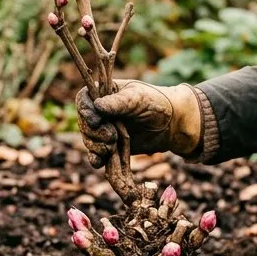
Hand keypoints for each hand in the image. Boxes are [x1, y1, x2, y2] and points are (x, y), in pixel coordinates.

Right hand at [76, 80, 201, 166]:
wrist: (173, 124)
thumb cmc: (156, 103)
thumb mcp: (137, 98)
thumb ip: (117, 103)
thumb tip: (97, 106)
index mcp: (104, 93)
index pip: (83, 100)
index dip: (85, 111)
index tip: (96, 121)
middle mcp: (101, 112)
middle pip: (84, 123)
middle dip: (94, 133)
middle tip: (112, 137)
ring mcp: (105, 130)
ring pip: (89, 140)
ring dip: (96, 146)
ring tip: (112, 147)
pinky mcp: (111, 147)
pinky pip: (97, 155)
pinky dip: (96, 159)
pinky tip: (99, 162)